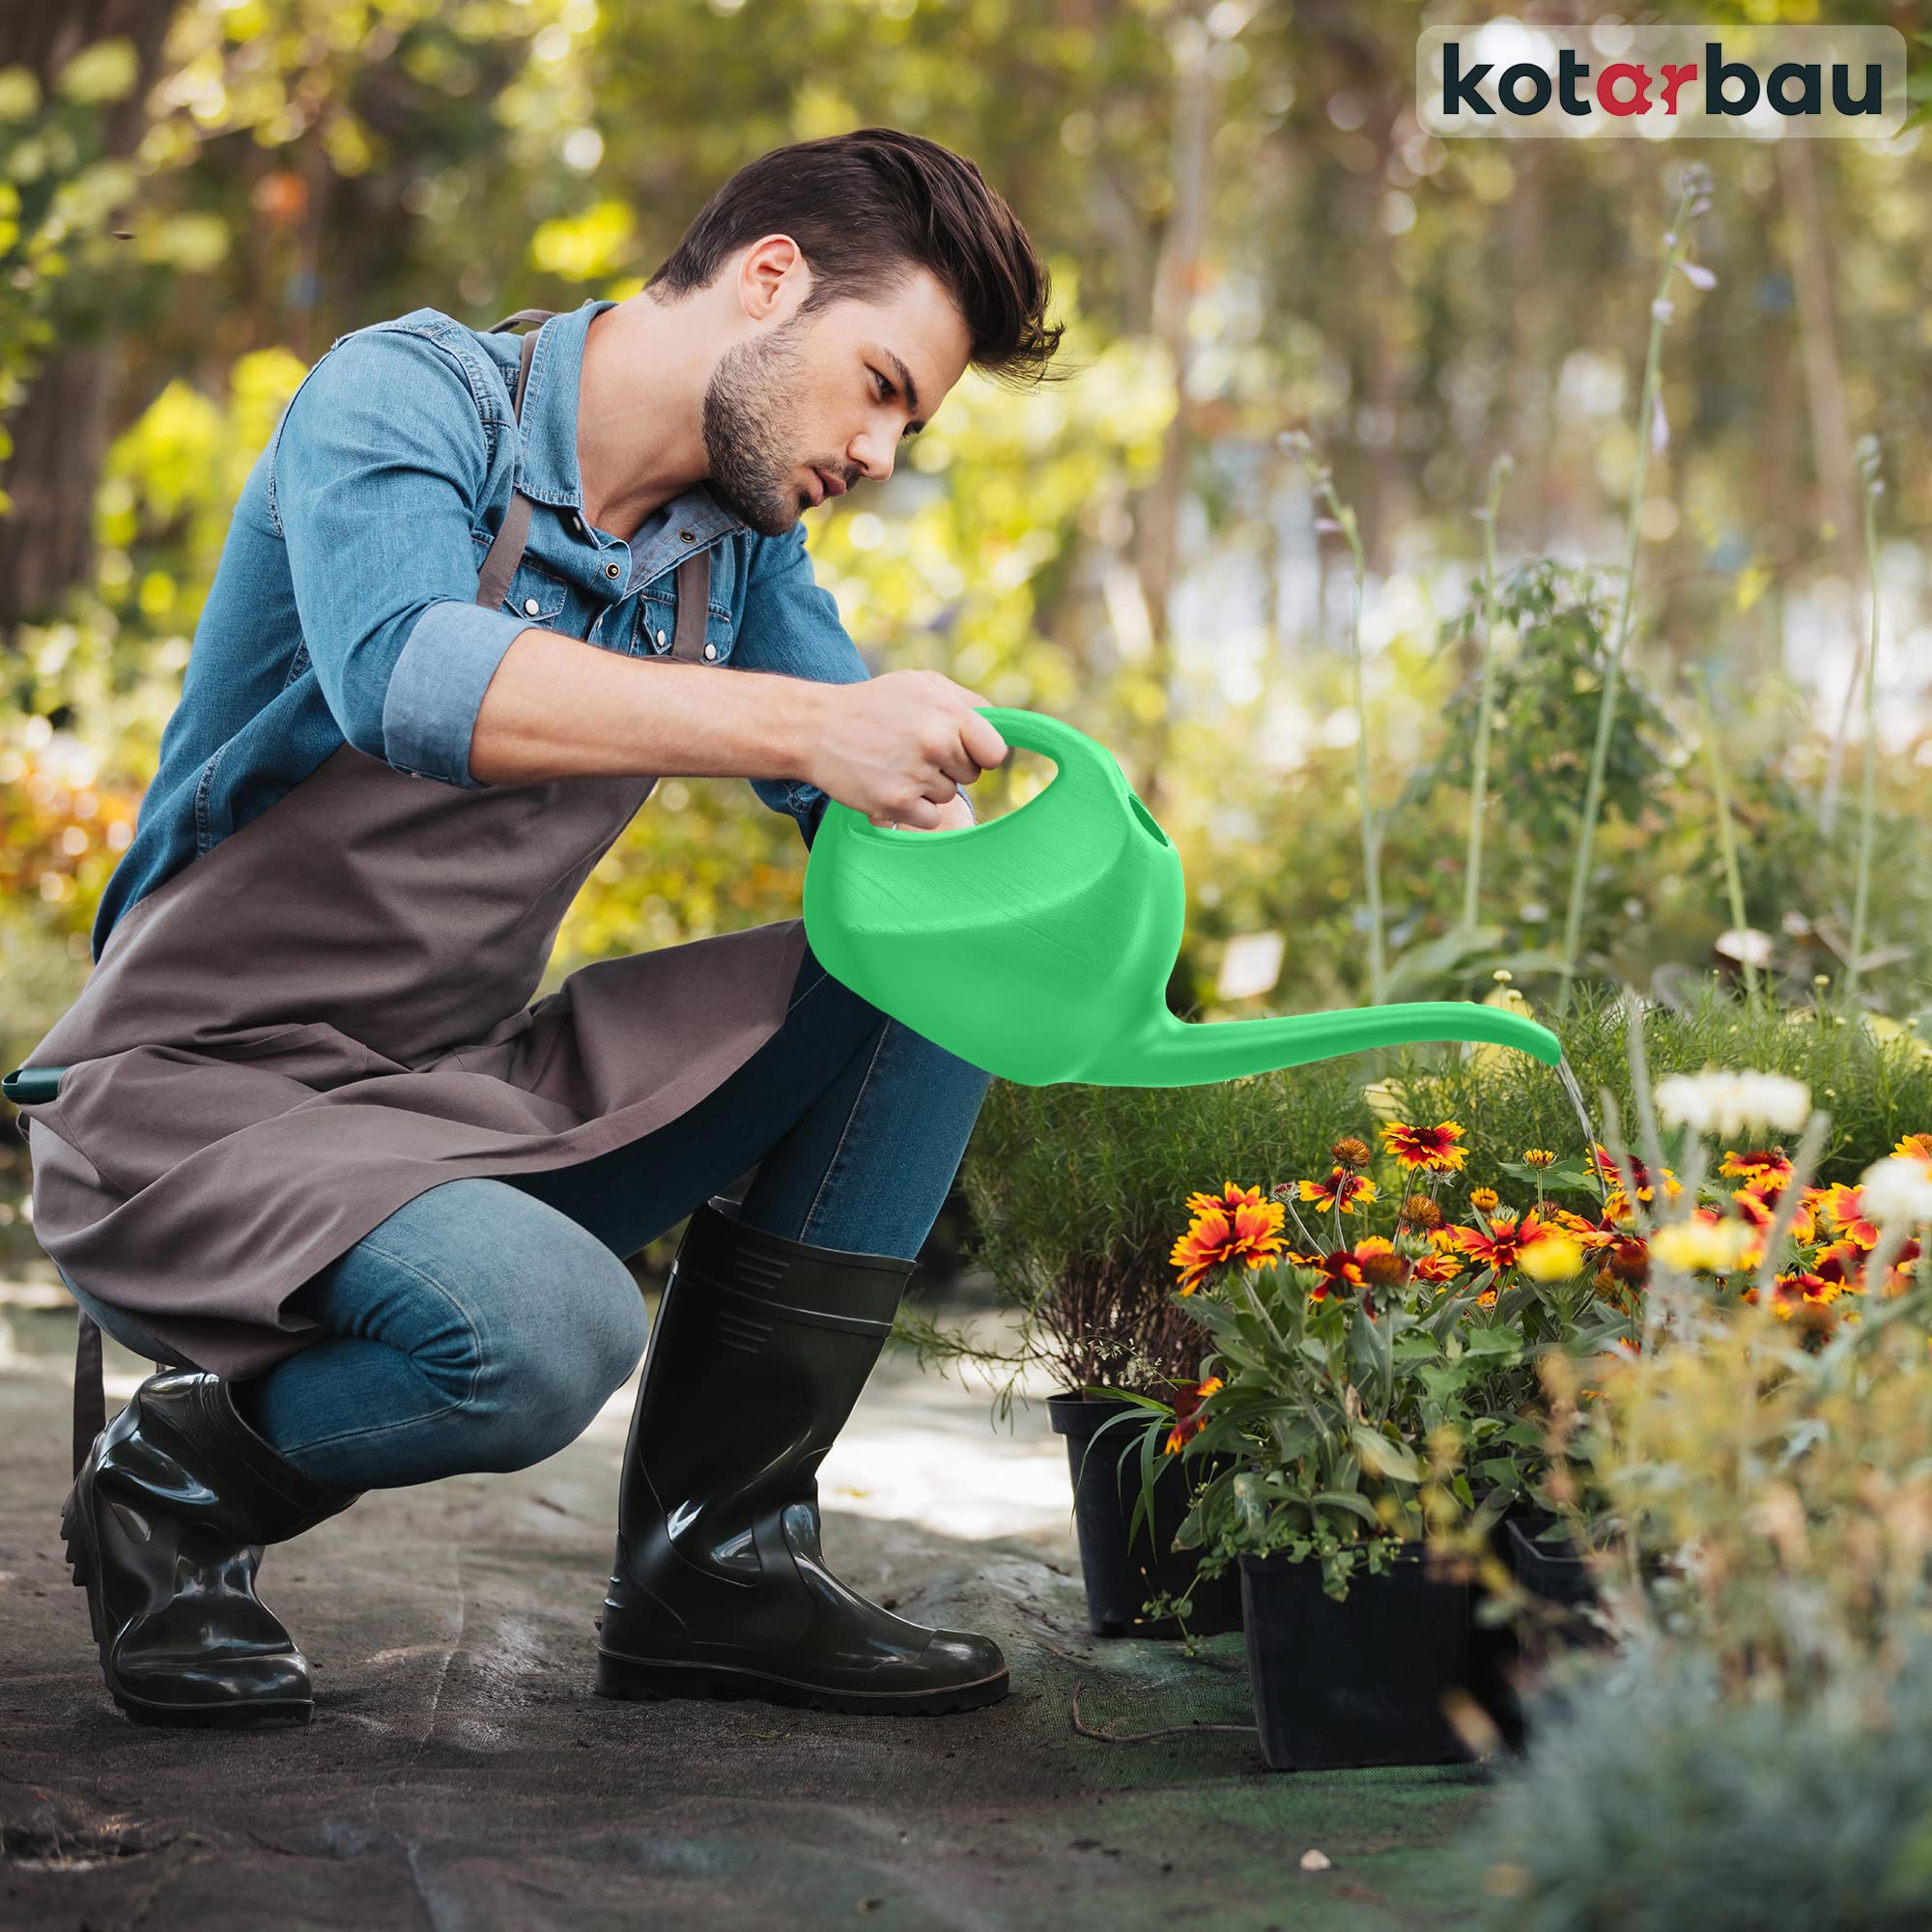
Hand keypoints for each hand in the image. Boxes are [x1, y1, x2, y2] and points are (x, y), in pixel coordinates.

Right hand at [809, 670, 1008, 830]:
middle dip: (950, 767)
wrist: (815, 728)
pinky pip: (930, 818)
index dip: (982, 753)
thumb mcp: (922, 684)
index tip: (965, 751)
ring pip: (949, 796)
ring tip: (895, 763)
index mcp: (948, 712)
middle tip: (914, 751)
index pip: (996, 752)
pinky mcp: (897, 802)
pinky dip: (914, 809)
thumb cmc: (874, 704)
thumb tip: (1003, 726)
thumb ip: (967, 702)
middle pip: (971, 775)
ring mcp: (916, 774)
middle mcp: (935, 742)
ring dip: (928, 787)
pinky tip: (890, 785)